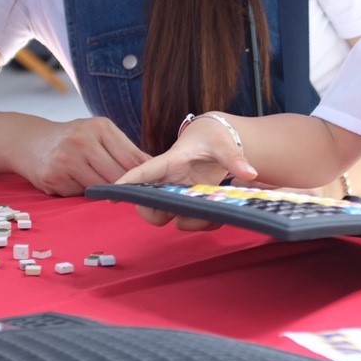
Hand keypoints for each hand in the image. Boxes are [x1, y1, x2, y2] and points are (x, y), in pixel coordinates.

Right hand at [11, 116, 148, 196]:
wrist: (30, 141)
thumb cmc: (73, 138)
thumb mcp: (99, 134)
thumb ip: (124, 150)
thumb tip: (155, 169)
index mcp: (100, 127)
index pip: (132, 158)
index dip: (143, 175)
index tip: (151, 186)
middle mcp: (82, 141)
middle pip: (117, 176)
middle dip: (125, 187)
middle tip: (130, 193)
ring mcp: (66, 160)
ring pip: (100, 188)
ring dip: (104, 191)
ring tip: (101, 185)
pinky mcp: (53, 177)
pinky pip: (79, 193)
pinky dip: (82, 192)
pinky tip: (75, 181)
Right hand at [115, 114, 257, 228]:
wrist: (220, 139)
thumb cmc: (214, 136)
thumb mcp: (224, 144)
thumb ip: (234, 159)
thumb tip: (249, 173)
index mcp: (170, 162)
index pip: (143, 173)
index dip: (126, 183)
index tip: (110, 194)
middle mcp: (169, 181)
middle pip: (147, 205)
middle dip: (155, 214)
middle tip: (177, 212)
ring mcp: (178, 193)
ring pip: (166, 217)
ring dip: (186, 222)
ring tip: (209, 216)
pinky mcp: (190, 202)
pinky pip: (188, 220)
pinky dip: (202, 223)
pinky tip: (218, 216)